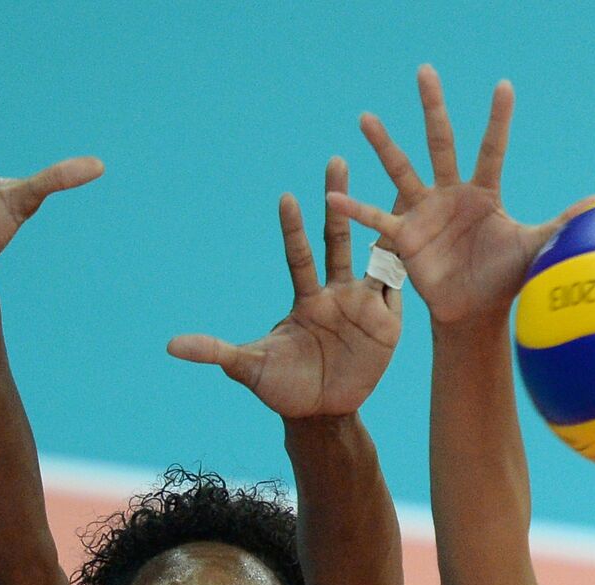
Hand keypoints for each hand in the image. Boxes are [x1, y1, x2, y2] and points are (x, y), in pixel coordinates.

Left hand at [167, 158, 400, 418]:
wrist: (321, 413)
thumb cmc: (283, 387)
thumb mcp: (249, 369)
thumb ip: (216, 352)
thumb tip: (171, 347)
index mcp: (306, 299)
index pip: (299, 256)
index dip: (294, 229)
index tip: (286, 197)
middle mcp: (336, 294)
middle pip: (339, 240)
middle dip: (337, 201)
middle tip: (336, 160)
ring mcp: (364, 307)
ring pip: (376, 258)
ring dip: (386, 226)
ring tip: (401, 190)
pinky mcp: (387, 326)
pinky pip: (398, 293)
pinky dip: (409, 271)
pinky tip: (423, 242)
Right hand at [327, 66, 588, 329]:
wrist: (474, 312)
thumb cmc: (504, 278)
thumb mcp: (535, 248)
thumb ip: (562, 223)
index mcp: (483, 193)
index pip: (491, 148)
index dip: (498, 120)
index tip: (504, 86)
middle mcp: (451, 195)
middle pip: (442, 142)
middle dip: (434, 107)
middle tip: (425, 71)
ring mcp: (426, 213)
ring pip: (403, 170)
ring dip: (385, 145)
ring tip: (367, 118)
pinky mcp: (406, 237)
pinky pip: (378, 220)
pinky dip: (356, 209)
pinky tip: (335, 195)